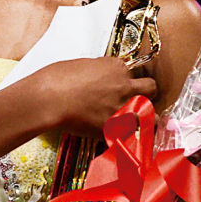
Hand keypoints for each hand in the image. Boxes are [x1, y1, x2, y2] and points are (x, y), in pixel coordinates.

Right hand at [41, 57, 156, 136]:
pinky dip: (126, 135)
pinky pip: (131, 134)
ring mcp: (122, 108)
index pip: (132, 72)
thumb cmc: (58, 79)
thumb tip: (100, 77)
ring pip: (150, 114)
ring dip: (144, 117)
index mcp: (117, 67)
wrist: (50, 99)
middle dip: (147, 93)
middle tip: (139, 99)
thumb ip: (98, 71)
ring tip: (138, 121)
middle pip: (151, 88)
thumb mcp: (82, 65)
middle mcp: (125, 86)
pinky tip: (122, 136)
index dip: (126, 79)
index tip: (119, 85)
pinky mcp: (115, 128)